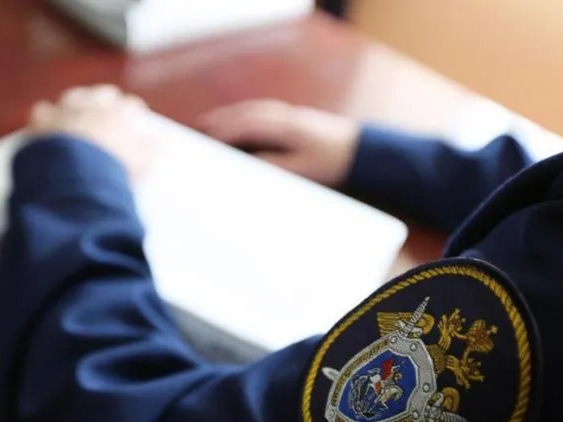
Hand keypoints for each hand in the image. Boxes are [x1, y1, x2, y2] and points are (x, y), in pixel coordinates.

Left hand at [27, 84, 153, 179]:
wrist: (76, 176)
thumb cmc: (114, 169)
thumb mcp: (141, 164)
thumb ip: (151, 150)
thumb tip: (159, 143)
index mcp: (119, 114)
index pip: (130, 105)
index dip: (134, 109)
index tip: (136, 112)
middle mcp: (92, 106)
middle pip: (103, 94)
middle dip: (108, 98)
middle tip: (110, 106)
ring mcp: (67, 111)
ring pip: (73, 97)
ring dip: (78, 101)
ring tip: (79, 109)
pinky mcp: (43, 122)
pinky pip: (43, 111)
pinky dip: (47, 116)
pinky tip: (48, 122)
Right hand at [198, 99, 359, 187]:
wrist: (362, 149)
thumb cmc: (332, 162)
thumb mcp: (301, 170)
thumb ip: (273, 165)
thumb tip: (247, 162)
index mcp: (285, 128)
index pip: (245, 126)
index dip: (223, 132)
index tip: (205, 140)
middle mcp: (286, 115)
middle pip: (246, 113)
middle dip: (222, 120)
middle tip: (199, 128)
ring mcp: (292, 113)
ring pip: (254, 109)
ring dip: (232, 114)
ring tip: (213, 122)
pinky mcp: (297, 116)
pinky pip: (263, 110)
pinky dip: (246, 113)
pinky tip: (241, 119)